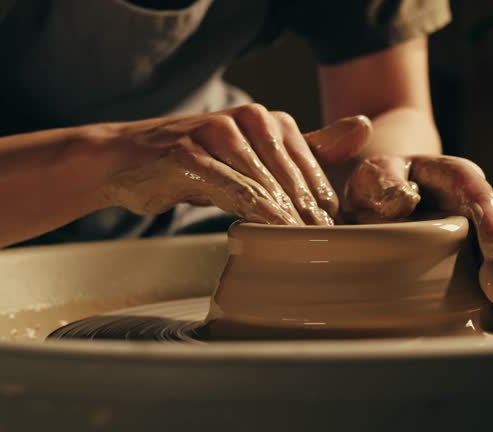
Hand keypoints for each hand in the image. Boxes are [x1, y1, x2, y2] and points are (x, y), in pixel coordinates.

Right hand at [98, 104, 370, 224]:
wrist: (127, 160)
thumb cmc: (199, 163)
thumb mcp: (256, 156)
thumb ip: (310, 147)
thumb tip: (365, 127)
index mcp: (269, 120)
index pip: (312, 168)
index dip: (325, 205)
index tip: (338, 237)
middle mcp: (247, 119)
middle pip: (292, 178)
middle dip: (311, 216)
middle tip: (328, 250)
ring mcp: (216, 134)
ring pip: (265, 183)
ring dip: (288, 219)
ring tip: (305, 248)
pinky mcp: (188, 155)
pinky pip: (231, 188)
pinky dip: (254, 213)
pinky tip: (269, 234)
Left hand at [316, 152, 492, 323]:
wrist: (378, 196)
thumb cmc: (380, 181)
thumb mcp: (377, 172)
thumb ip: (387, 184)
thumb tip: (404, 203)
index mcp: (456, 178)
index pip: (477, 195)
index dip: (490, 222)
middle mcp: (474, 208)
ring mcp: (474, 236)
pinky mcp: (468, 261)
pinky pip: (487, 277)